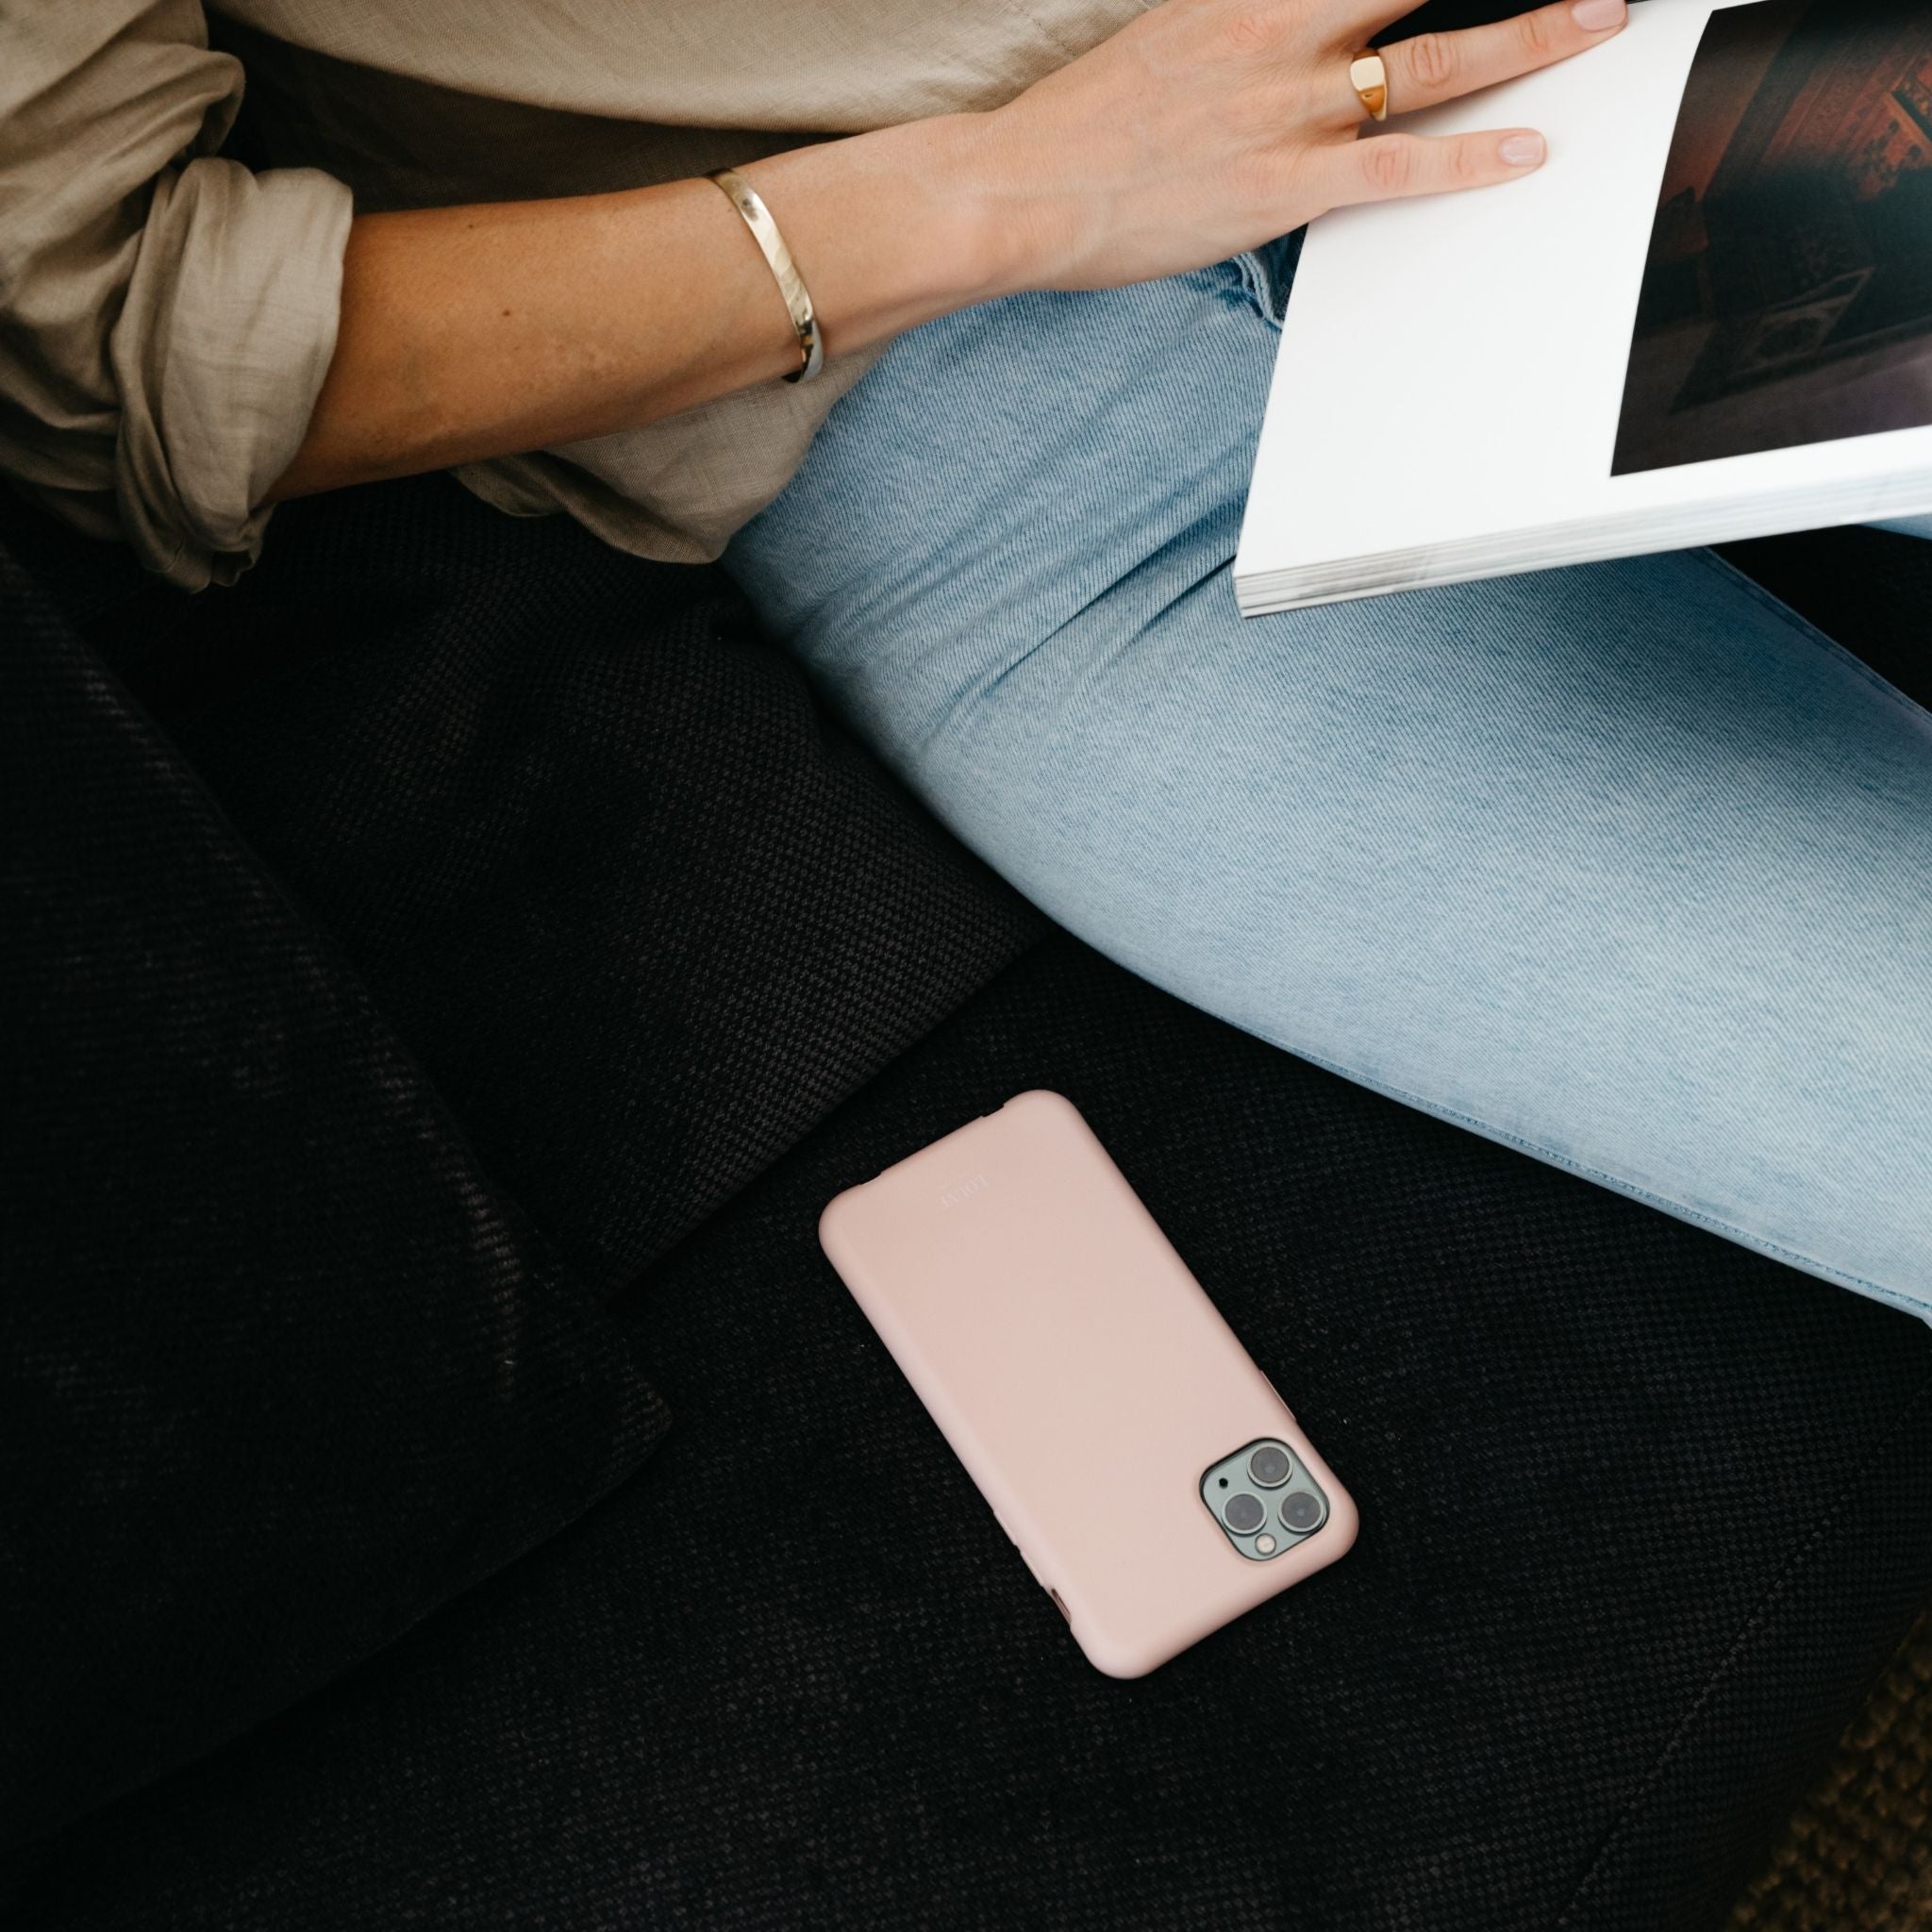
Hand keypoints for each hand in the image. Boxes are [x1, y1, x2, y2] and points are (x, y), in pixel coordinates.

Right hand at [977, 0, 1628, 290]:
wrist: (1018, 189)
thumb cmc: (1084, 127)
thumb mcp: (1166, 34)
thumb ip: (1242, 18)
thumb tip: (1306, 19)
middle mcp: (1278, 32)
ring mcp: (1285, 109)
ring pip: (1434, 61)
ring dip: (1529, 34)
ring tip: (1600, 16)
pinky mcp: (1282, 186)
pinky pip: (1397, 166)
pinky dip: (1470, 157)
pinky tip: (1527, 149)